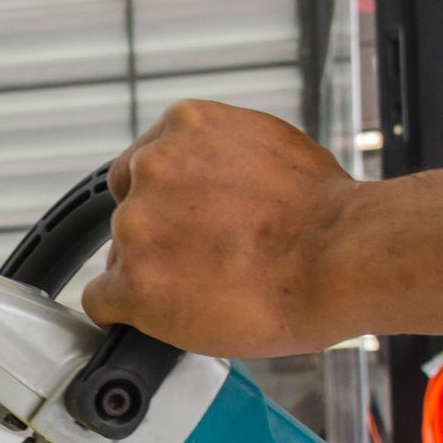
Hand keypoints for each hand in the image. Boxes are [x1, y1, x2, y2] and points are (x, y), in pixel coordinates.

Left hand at [81, 100, 362, 357]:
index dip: (162, 204)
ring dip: (152, 276)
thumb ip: (217, 158)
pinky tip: (158, 317)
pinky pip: (100, 303)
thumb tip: (204, 183)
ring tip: (208, 287)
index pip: (140, 168)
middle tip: (203, 261)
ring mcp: (137, 225)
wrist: (342, 255)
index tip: (182, 224)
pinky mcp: (133, 282)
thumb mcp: (267, 147)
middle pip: (127, 214)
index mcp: (183, 126)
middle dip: (158, 239)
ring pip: (120, 259)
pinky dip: (125, 313)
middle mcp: (151, 168)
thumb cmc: (323, 211)